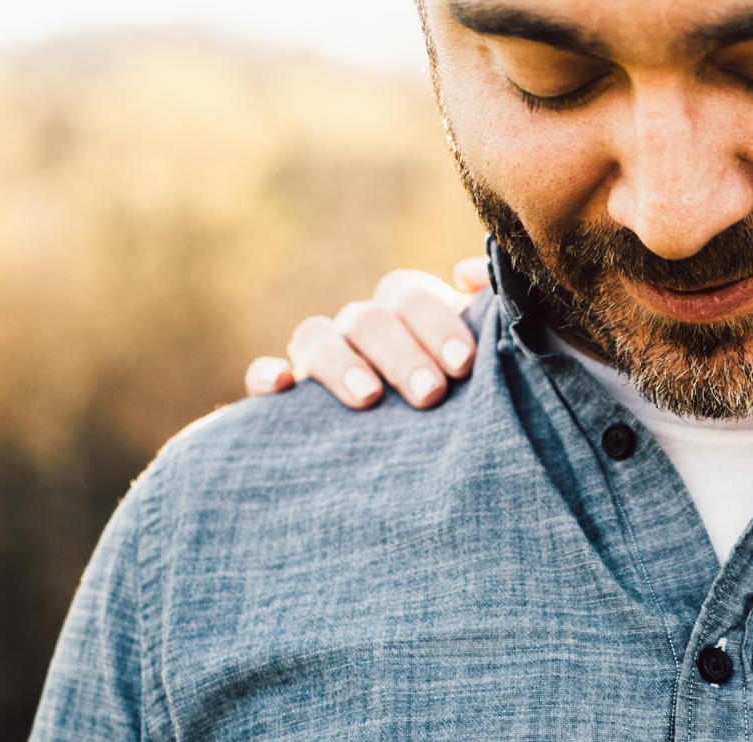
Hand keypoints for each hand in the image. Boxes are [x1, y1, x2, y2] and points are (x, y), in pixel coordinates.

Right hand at [244, 256, 487, 407]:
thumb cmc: (468, 398)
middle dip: (401, 355)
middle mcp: (364, 330)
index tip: (464, 363)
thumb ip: (490, 316)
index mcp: (409, 314)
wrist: (429, 456)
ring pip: (315, 337)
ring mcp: (323, 359)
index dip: (436, 323)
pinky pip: (262, 376)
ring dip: (340, 363)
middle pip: (369, 320)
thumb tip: (466, 274)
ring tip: (370, 398)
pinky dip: (266, 376)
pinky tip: (282, 385)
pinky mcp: (288, 397)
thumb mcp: (489, 358)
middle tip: (431, 394)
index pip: (410, 296)